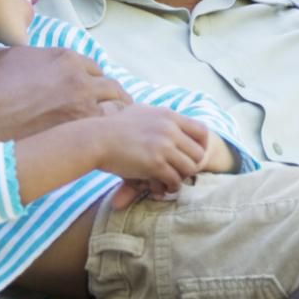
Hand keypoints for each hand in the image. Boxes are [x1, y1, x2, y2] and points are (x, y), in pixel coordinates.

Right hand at [0, 46, 129, 152]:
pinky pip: (106, 132)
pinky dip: (105, 136)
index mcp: (64, 58)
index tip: (87, 95)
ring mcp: (83, 107)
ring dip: (111, 118)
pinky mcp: (78, 134)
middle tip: (102, 114)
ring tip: (105, 132)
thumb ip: (29, 57)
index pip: (93, 68)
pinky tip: (97, 144)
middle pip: (110, 88)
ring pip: (115, 110)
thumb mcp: (2, 57)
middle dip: (108, 99)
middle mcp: (80, 79)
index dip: (90, 82)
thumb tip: (33, 60)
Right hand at [89, 106, 213, 194]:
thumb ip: (158, 116)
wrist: (96, 139)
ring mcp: (164, 146)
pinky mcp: (155, 164)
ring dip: (182, 177)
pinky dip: (171, 186)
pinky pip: (175, 180)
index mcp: (169, 116)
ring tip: (172, 181)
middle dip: (191, 164)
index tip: (193, 155)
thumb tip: (167, 117)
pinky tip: (162, 187)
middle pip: (199, 152)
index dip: (202, 146)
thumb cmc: (114, 127)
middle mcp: (170, 129)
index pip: (202, 131)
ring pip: (189, 168)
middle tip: (181, 172)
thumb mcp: (141, 112)